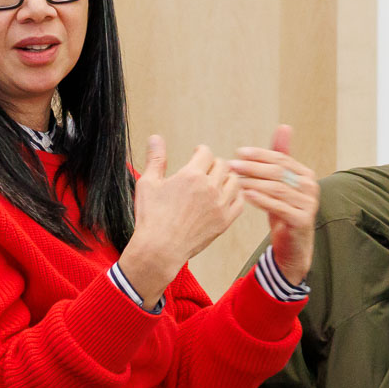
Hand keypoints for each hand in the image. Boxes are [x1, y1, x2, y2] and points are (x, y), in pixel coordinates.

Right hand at [120, 136, 244, 305]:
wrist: (159, 249)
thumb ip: (156, 159)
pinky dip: (236, 196)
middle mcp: (209, 188)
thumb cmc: (151, 217)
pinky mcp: (224, 221)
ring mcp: (220, 205)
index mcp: (191, 175)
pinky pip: (240, 202)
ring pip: (234, 181)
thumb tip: (156, 138)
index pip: (206, 152)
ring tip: (217, 181)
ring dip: (226, 178)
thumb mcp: (148, 183)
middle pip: (222, 165)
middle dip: (213, 163)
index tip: (197, 154)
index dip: (200, 151)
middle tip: (206, 168)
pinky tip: (226, 196)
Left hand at [228, 125, 317, 286]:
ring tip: (234, 180)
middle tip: (231, 164)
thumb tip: (284, 126)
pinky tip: (246, 195)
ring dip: (253, 182)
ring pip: (276, 188)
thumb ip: (281, 157)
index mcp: (306, 174)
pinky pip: (278, 206)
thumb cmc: (284, 212)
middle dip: (253, 167)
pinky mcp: (302, 220)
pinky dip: (261, 199)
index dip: (259, 154)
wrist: (293, 247)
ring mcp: (309, 204)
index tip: (238, 152)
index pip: (281, 158)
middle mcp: (311, 186)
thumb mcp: (281, 184)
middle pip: (278, 172)